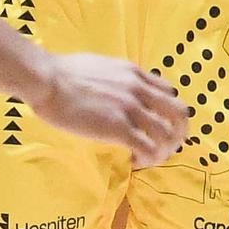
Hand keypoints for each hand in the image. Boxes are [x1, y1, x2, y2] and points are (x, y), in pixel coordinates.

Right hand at [25, 52, 187, 167]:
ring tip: (147, 158)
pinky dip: (146, 159)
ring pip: (167, 134)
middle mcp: (139, 89)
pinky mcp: (118, 127)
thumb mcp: (103, 66)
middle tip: (163, 147)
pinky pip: (147, 148)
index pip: (170, 92)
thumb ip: (118, 78)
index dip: (168, 113)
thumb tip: (117, 88)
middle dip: (177, 133)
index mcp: (135, 73)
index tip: (157, 126)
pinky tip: (133, 161)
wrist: (49, 80)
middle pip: (179, 113)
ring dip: (162, 151)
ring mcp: (131, 108)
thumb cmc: (65, 73)